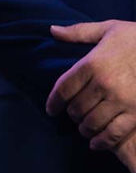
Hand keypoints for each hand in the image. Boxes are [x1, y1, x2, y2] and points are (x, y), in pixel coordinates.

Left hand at [46, 20, 135, 149]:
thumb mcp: (108, 29)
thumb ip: (78, 32)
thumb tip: (52, 30)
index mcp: (93, 63)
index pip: (63, 88)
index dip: (53, 102)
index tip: (51, 110)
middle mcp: (104, 83)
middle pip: (76, 108)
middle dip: (72, 114)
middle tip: (74, 116)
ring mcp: (121, 100)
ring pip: (92, 123)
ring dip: (85, 129)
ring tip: (85, 128)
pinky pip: (113, 134)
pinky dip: (102, 142)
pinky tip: (96, 143)